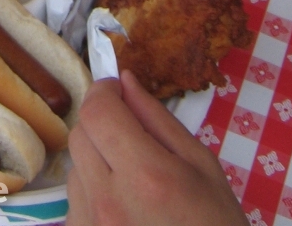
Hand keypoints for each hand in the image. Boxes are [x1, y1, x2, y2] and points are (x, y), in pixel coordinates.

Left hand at [66, 72, 246, 225]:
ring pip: (75, 166)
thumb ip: (157, 117)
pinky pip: (75, 200)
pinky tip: (124, 207)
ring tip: (133, 180)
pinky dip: (93, 192)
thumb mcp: (201, 164)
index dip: (105, 92)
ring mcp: (92, 225)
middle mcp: (109, 201)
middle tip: (129, 133)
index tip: (118, 91)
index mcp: (146, 174)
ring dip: (97, 159)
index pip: (97, 111)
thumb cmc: (216, 223)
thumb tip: (124, 81)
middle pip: (80, 134)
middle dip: (101, 122)